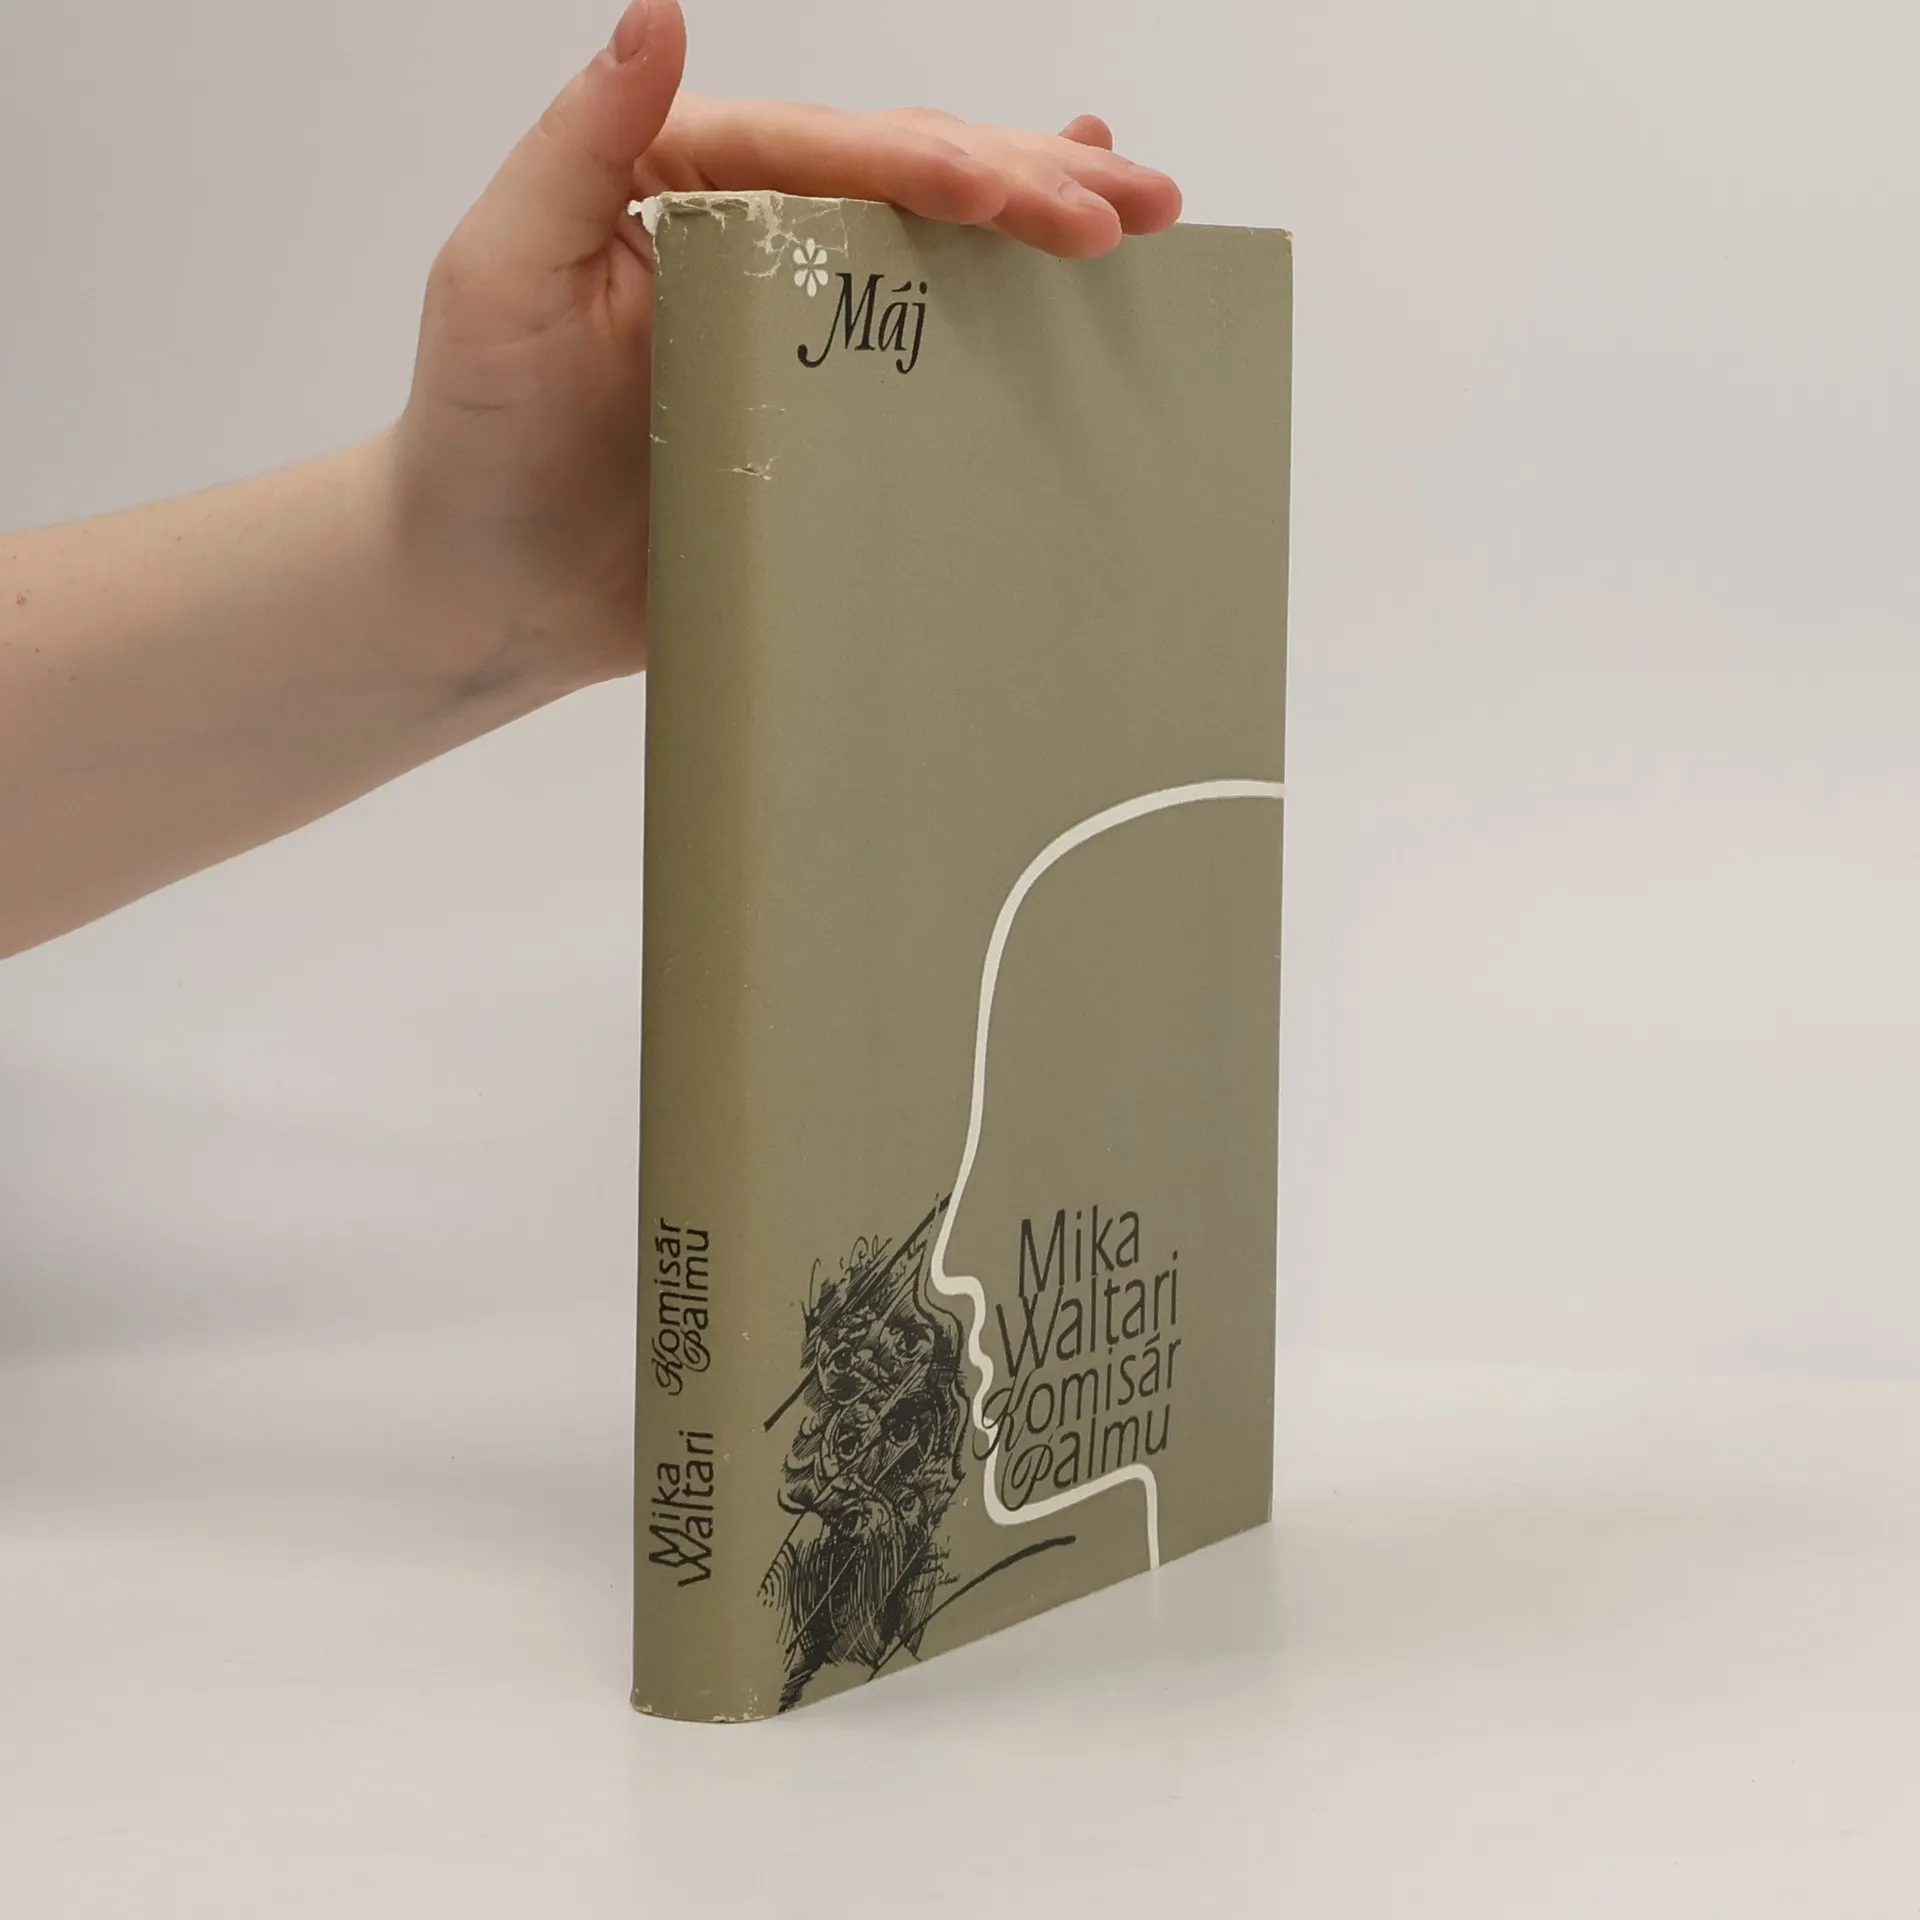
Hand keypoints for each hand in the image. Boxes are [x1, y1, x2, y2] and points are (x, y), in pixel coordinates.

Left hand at [388, 0, 1182, 694]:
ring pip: (937, 258)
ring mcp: (798, 339)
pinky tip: (1068, 292)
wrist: (487, 589)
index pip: (827, 153)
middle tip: (1136, 204)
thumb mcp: (497, 273)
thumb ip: (575, 148)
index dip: (928, 166)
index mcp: (689, 187)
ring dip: (1041, 228)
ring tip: (1144, 210)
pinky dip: (1000, 324)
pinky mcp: (822, 429)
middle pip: (909, 187)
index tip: (1015, 195)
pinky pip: (922, 370)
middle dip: (1027, 186)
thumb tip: (659, 12)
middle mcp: (758, 247)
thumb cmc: (475, 431)